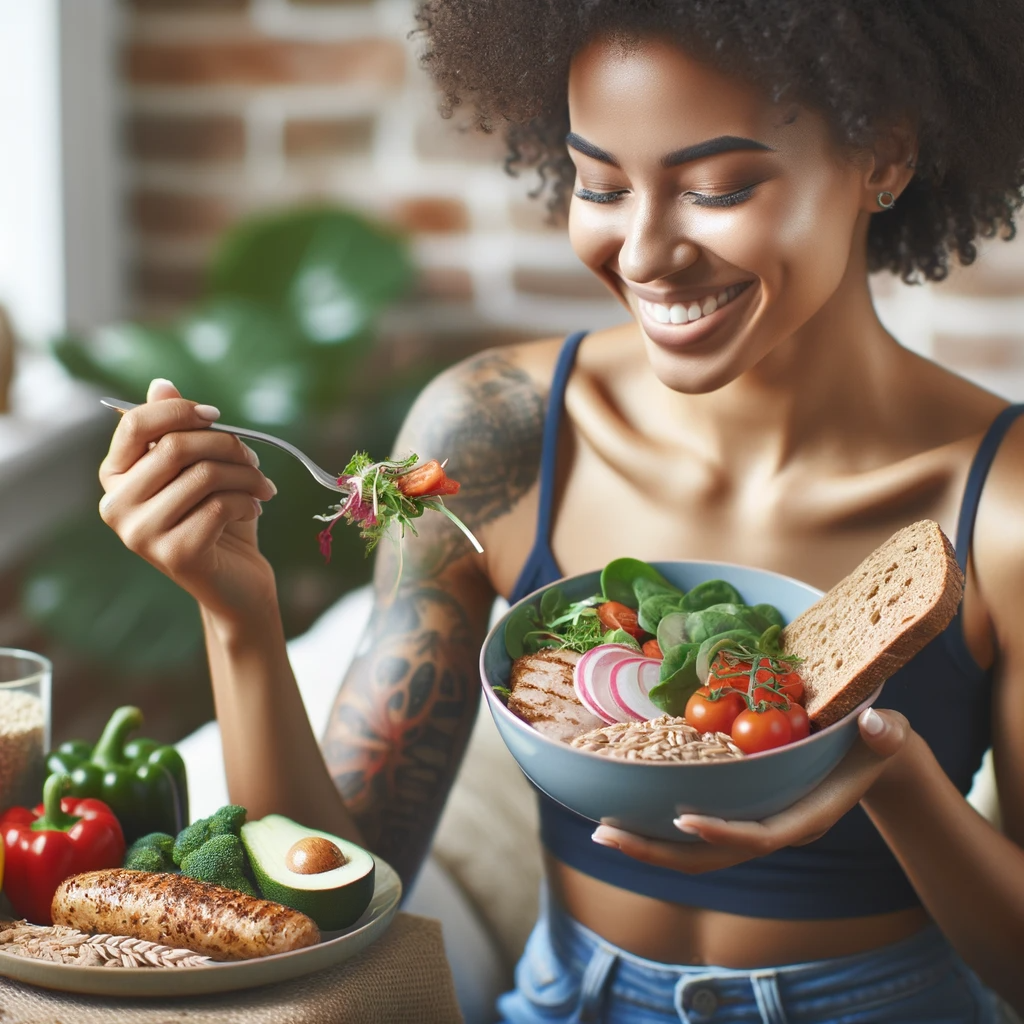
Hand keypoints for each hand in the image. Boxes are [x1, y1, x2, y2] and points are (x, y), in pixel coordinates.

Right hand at [98, 378, 279, 620]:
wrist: (236, 585)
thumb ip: (177, 430)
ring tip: (263, 487)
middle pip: (176, 446)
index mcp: (115, 477)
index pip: (135, 423)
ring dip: (247, 475)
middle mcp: (117, 506)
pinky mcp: (173, 554)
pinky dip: (248, 502)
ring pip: (204, 475)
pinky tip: (254, 510)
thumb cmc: (218, 520)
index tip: (217, 416)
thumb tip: (161, 383)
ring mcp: (140, 534)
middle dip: (227, 445)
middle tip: (254, 459)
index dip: (181, 410)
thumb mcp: (199, 470)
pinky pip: (219, 506)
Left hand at [591, 707, 911, 873]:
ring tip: (602, 832)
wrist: (867, 760)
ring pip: (696, 852)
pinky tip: (625, 812)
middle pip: (712, 856)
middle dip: (659, 851)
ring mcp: (752, 825)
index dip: (723, 834)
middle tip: (605, 835)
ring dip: (648, 845)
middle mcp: (773, 828)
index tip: (682, 822)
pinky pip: (695, 830)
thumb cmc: (875, 743)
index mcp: (806, 816)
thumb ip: (886, 733)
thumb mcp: (888, 733)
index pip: (761, 835)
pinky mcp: (739, 813)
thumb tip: (875, 725)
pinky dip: (659, 828)